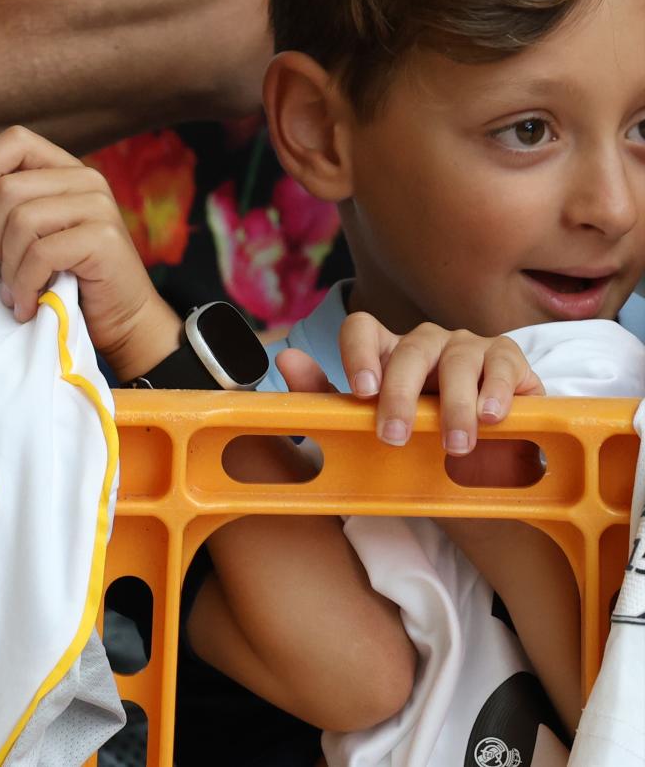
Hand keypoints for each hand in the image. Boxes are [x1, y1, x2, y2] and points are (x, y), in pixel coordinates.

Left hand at [0, 126, 179, 378]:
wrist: (120, 320)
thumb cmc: (66, 277)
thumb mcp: (31, 234)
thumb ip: (7, 203)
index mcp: (64, 170)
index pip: (17, 140)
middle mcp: (85, 179)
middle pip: (8, 188)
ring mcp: (98, 207)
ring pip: (21, 221)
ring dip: (9, 267)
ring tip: (14, 292)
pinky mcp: (103, 238)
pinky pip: (41, 253)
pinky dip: (25, 284)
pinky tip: (28, 304)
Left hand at [280, 313, 543, 453]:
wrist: (481, 466)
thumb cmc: (418, 440)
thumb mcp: (370, 427)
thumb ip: (326, 397)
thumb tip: (285, 358)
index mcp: (386, 352)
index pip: (362, 328)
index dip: (358, 353)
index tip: (361, 391)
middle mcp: (425, 342)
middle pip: (409, 349)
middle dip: (401, 394)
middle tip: (395, 436)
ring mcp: (468, 347)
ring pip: (457, 359)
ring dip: (454, 404)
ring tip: (454, 443)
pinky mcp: (508, 360)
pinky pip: (502, 364)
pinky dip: (496, 392)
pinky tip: (491, 417)